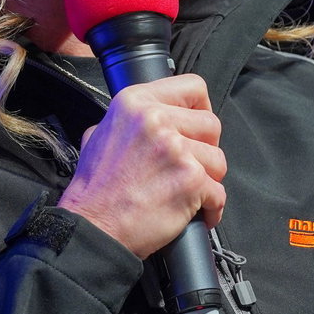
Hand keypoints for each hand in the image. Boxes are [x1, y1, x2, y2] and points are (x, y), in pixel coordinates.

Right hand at [57, 73, 226, 258]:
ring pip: (218, 160)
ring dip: (209, 179)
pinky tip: (196, 213)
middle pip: (211, 124)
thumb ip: (129, 121)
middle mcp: (156, 120)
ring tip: (187, 192)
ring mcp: (175, 149)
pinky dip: (212, 208)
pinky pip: (219, 192)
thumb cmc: (95, 189)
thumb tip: (149, 118)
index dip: (200, 108)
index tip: (195, 127)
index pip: (193, 87)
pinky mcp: (191, 180)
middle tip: (187, 166)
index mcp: (135, 102)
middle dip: (205, 149)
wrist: (94, 227)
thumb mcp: (99, 134)